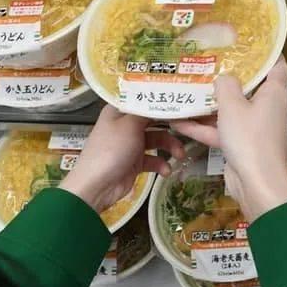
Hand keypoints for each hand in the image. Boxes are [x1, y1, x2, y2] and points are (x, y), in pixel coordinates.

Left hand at [59, 106, 184, 213]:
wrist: (97, 186)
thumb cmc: (111, 149)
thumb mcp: (130, 125)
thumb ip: (147, 112)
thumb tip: (161, 100)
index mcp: (120, 112)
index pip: (144, 100)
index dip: (162, 101)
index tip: (183, 101)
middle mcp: (126, 125)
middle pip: (155, 120)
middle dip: (172, 127)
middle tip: (189, 129)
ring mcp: (131, 144)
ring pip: (158, 140)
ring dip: (170, 147)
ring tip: (180, 156)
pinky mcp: (136, 162)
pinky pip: (154, 159)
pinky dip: (161, 164)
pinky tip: (165, 171)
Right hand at [171, 59, 286, 221]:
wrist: (256, 183)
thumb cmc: (250, 138)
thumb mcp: (233, 106)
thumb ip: (226, 86)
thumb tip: (224, 77)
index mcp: (274, 93)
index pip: (277, 66)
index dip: (266, 53)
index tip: (248, 43)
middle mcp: (268, 107)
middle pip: (250, 87)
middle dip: (229, 77)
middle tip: (207, 63)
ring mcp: (255, 127)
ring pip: (232, 110)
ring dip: (209, 104)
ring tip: (186, 90)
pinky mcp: (243, 144)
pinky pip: (223, 130)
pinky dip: (204, 127)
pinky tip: (177, 122)